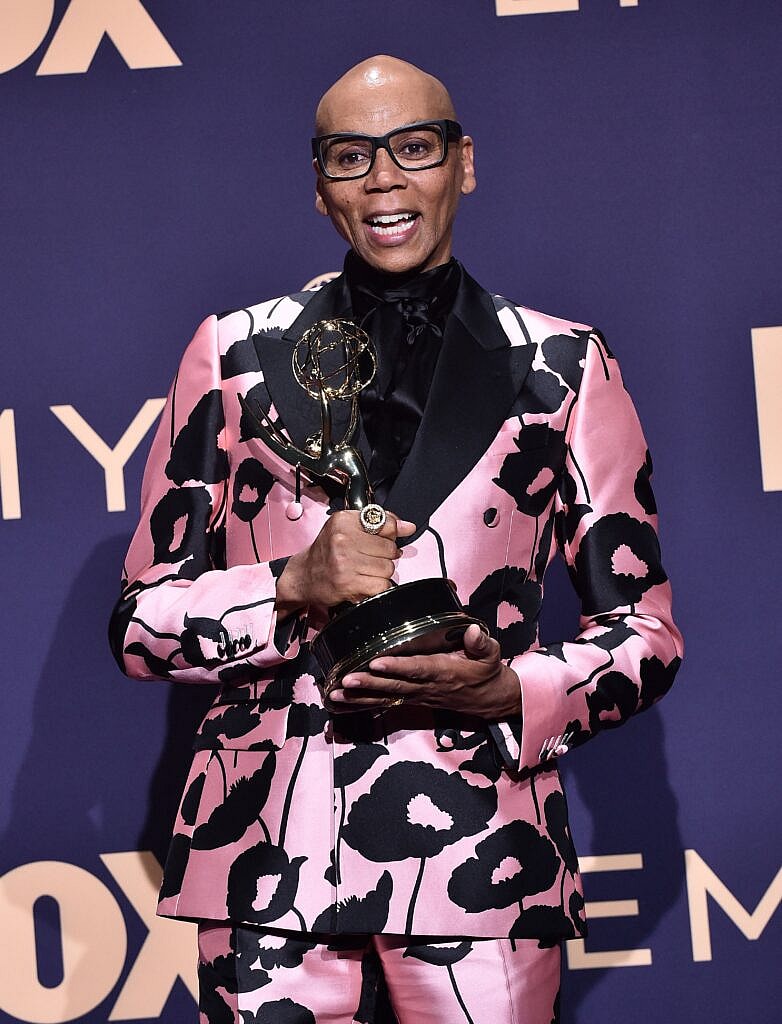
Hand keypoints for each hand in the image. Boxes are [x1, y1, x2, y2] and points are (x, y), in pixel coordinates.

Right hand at [275, 510, 415, 613]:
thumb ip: (379, 523)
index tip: (388, 538)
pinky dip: (377, 586)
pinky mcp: (348, 583)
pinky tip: (365, 582)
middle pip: (390, 548)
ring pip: (388, 568)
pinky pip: (381, 585)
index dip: (392, 533)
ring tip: (365, 570)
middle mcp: (342, 539)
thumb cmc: (327, 551)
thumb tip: (408, 526)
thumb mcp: (346, 527)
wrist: (303, 576)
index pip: (386, 523)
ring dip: (381, 572)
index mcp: (343, 521)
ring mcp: (345, 562)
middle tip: (370, 558)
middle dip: (385, 556)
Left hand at [329, 623, 521, 719]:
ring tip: (335, 694)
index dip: (396, 666)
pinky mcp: (412, 699)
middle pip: (394, 686)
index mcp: (444, 671)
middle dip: (369, 683)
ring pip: (386, 697)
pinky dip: (364, 703)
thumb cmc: (486, 671)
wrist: (489, 698)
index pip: (416, 668)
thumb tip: (472, 629)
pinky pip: (386, 702)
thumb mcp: (491, 654)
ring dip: (360, 697)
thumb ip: (481, 643)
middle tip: (346, 680)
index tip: (375, 661)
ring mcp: (418, 696)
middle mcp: (427, 687)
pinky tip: (343, 702)